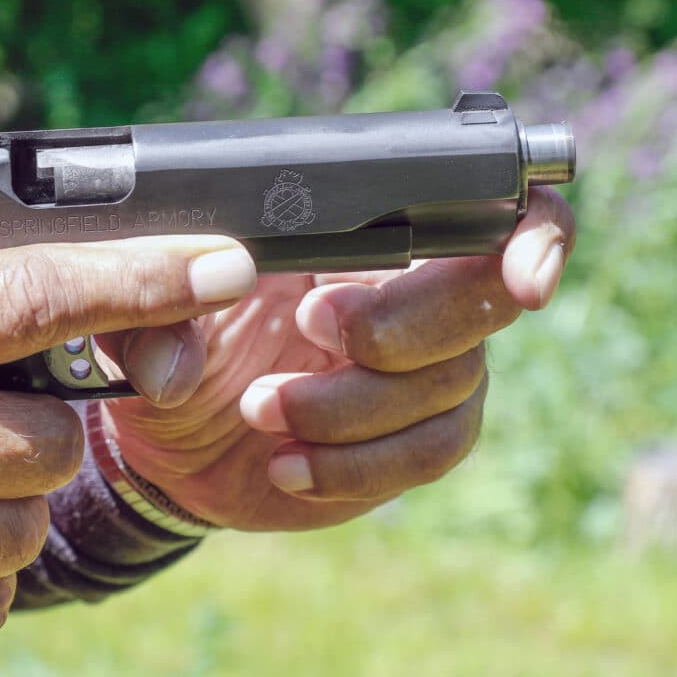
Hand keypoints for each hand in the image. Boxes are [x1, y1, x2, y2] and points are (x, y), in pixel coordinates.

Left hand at [101, 188, 575, 530]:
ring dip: (350, 406)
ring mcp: (419, 376)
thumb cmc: (166, 346)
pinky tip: (284, 466)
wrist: (162, 446)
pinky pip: (423, 456)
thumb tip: (205, 298)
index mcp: (365, 234)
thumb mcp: (144, 307)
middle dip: (399, 327)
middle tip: (309, 330)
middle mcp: (411, 298)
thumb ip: (158, 293)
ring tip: (258, 409)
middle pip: (480, 304)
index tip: (523, 280)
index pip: (490, 210)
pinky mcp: (406, 447)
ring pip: (451, 387)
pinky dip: (353, 465)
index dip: (532, 236)